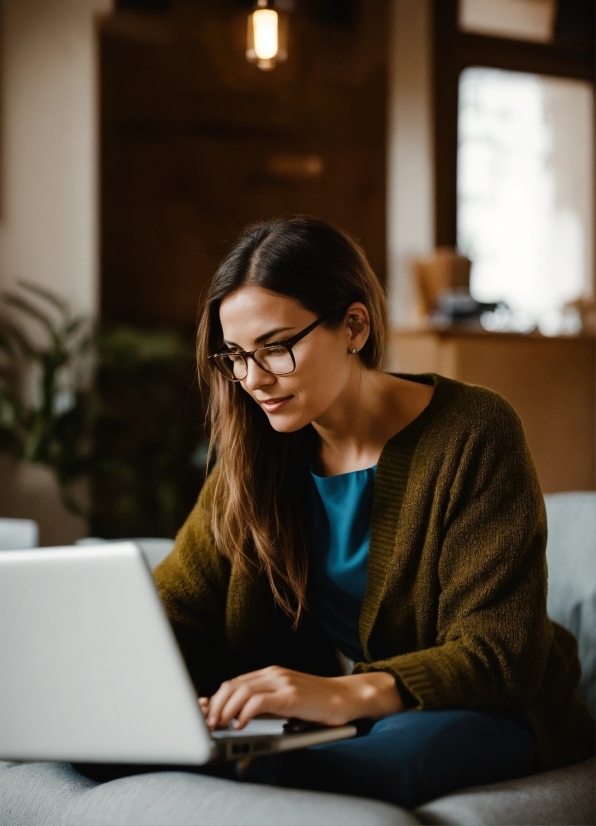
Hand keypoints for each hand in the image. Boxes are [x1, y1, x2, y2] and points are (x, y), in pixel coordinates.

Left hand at [199, 666, 402, 729]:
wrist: (348, 698)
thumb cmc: (317, 706)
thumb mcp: (286, 705)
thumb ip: (264, 708)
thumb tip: (237, 724)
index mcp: (269, 674)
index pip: (234, 683)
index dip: (216, 699)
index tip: (204, 716)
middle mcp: (273, 673)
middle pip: (232, 685)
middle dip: (216, 705)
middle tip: (208, 725)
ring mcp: (282, 682)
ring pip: (241, 691)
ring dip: (226, 710)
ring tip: (220, 727)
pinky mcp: (291, 694)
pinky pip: (259, 700)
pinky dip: (245, 712)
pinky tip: (240, 725)